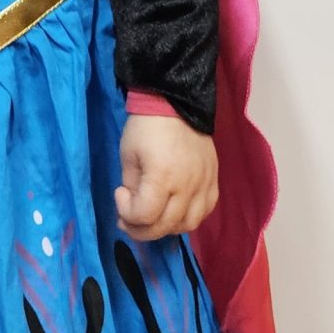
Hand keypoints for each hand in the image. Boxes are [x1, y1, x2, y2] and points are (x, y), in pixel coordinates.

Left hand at [114, 112, 217, 242]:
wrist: (176, 103)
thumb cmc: (145, 128)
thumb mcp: (128, 156)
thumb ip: (133, 187)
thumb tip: (136, 206)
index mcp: (162, 176)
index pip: (145, 215)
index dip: (127, 213)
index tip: (119, 194)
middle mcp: (188, 185)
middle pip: (166, 226)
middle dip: (141, 229)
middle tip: (129, 219)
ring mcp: (204, 184)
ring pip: (189, 224)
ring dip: (166, 227)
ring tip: (153, 217)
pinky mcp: (214, 180)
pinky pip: (205, 211)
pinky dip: (189, 217)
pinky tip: (175, 211)